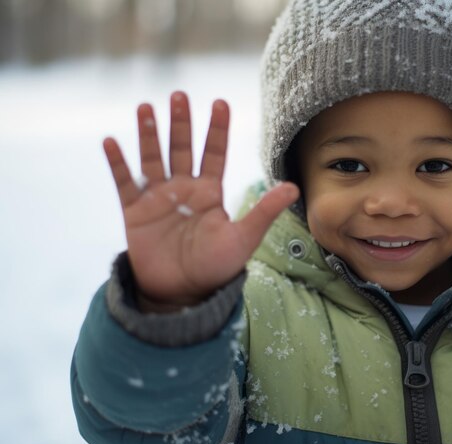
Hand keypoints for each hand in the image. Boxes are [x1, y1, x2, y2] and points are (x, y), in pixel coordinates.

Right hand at [104, 91, 298, 308]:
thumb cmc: (216, 268)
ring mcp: (158, 198)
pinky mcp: (135, 211)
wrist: (182, 294)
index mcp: (210, 193)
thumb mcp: (243, 238)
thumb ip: (264, 212)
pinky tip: (111, 142)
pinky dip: (118, 163)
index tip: (220, 103)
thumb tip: (294, 188)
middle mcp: (184, 189)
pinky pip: (124, 182)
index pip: (214, 153)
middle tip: (180, 95)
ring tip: (146, 108)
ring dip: (149, 134)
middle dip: (181, 123)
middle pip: (182, 148)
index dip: (217, 129)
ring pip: (153, 158)